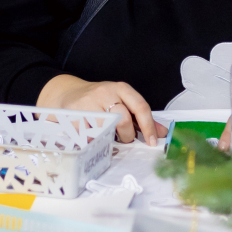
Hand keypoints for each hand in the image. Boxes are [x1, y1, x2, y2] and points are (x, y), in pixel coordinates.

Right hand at [36, 74, 167, 145]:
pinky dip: (96, 140)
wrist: (69, 93)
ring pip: (106, 129)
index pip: (140, 106)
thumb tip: (163, 132)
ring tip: (110, 137)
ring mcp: (88, 104)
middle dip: (128, 135)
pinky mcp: (74, 117)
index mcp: (121, 88)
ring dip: (111, 138)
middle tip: (126, 139)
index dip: (148, 126)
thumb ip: (142, 117)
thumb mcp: (122, 101)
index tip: (152, 142)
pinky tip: (95, 137)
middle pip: (123, 119)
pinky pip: (89, 136)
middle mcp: (105, 93)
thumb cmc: (101, 100)